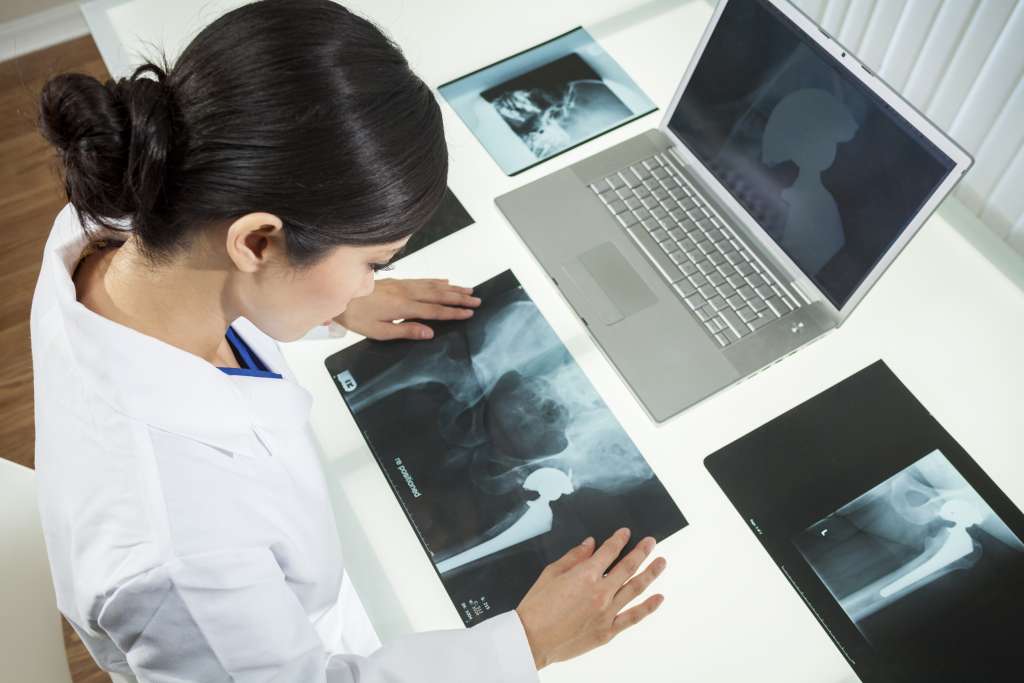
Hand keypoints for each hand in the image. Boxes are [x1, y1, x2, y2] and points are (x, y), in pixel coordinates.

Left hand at [335, 278, 480, 340]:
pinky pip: (422, 279)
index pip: (434, 311)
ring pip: (433, 285)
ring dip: (452, 288)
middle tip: (477, 301)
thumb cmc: (357, 317)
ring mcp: (402, 285)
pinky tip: (445, 281)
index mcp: (403, 307)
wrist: (341, 297)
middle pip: (438, 295)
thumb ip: (405, 331)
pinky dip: (436, 280)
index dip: (453, 313)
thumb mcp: (379, 332)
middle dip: (459, 298)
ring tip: (469, 290)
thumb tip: (430, 333)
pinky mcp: (397, 281)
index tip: (469, 313)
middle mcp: (406, 293)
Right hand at [515, 528, 666, 669]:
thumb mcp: (551, 573)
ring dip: (650, 573)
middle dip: (641, 552)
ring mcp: (607, 612)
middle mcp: (600, 592)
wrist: (531, 640)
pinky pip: (633, 617)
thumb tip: (590, 544)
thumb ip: (573, 557)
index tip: (626, 533)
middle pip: (628, 567)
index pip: (609, 551)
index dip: (619, 540)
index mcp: (585, 575)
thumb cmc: (536, 607)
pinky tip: (658, 598)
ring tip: (661, 562)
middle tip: (651, 542)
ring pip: (635, 588)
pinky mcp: (608, 631)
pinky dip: (648, 607)